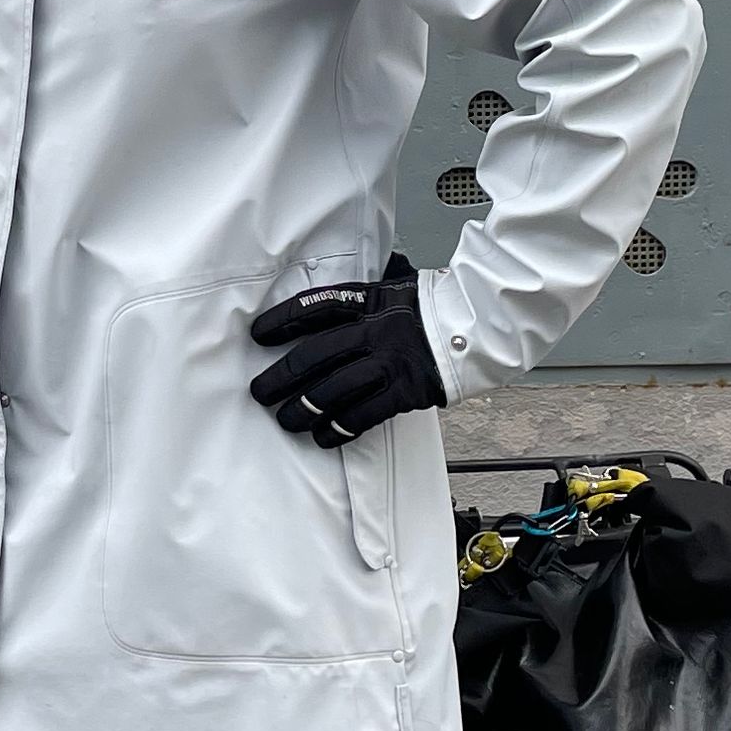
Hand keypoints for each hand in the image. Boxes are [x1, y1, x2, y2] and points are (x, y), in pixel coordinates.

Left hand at [248, 256, 447, 448]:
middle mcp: (375, 331)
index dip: (282, 321)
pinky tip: (323, 437)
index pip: (315, 307)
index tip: (257, 335)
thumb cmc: (425, 312)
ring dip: (303, 409)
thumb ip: (356, 303)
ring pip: (333, 390)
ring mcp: (389, 363)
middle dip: (281, 377)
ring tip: (286, 420)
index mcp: (368, 301)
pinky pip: (362, 415)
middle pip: (314, 354)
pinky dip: (338, 429)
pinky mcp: (404, 392)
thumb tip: (316, 313)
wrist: (473, 329)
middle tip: (260, 392)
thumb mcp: (389, 293)